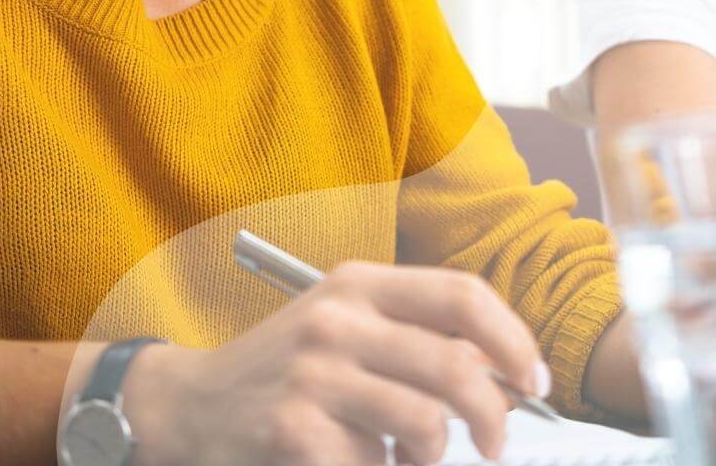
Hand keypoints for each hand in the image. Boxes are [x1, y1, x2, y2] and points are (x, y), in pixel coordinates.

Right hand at [121, 261, 549, 464]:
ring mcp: (313, 372)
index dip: (513, 341)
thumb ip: (412, 332)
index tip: (533, 383)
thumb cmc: (286, 366)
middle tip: (495, 444)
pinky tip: (354, 462)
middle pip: (457, 366)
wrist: (196, 403)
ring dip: (433, 459)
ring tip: (409, 459)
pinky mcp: (293, 427)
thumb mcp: (343, 324)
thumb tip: (503, 370)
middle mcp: (336, 317)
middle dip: (495, 418)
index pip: (462, 294)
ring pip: (427, 426)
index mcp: (356, 282)